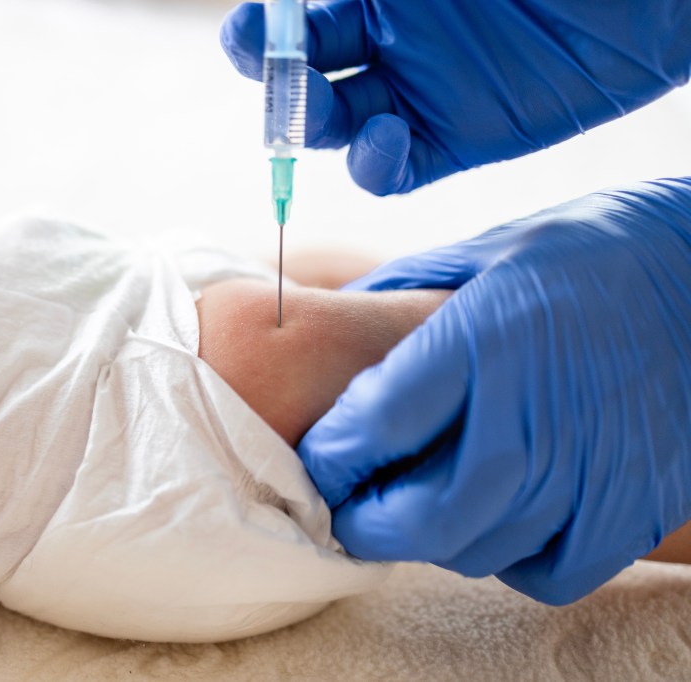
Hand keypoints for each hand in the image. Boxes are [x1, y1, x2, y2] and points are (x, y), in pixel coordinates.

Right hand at [220, 1, 690, 194]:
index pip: (296, 25)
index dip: (262, 36)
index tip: (250, 36)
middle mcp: (387, 43)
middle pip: (306, 80)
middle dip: (282, 86)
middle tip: (284, 82)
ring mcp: (420, 95)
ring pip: (341, 128)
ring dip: (314, 126)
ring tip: (317, 109)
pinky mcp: (456, 141)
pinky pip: (397, 169)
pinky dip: (377, 165)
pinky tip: (386, 139)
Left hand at [297, 178, 690, 603]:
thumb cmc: (587, 255)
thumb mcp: (484, 250)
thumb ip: (400, 293)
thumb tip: (331, 324)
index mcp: (481, 343)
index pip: (371, 429)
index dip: (329, 458)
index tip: (318, 460)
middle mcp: (530, 417)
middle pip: (416, 518)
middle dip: (364, 524)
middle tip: (350, 508)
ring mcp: (587, 471)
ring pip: (474, 551)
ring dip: (431, 538)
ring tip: (421, 505)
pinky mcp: (633, 508)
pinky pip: (545, 574)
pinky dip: (509, 556)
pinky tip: (502, 516)